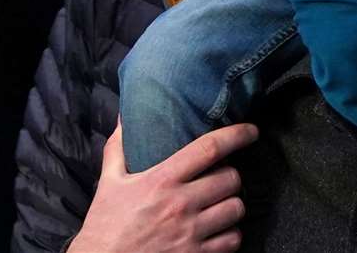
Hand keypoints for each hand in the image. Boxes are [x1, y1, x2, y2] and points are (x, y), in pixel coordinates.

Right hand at [69, 121, 256, 252]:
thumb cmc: (105, 226)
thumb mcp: (109, 183)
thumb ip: (119, 147)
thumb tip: (124, 116)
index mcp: (162, 180)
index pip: (210, 148)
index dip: (237, 134)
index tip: (251, 131)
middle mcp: (181, 205)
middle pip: (230, 178)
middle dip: (231, 176)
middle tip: (222, 178)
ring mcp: (190, 234)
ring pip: (235, 209)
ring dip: (232, 205)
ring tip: (222, 204)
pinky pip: (232, 241)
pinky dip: (230, 235)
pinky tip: (219, 231)